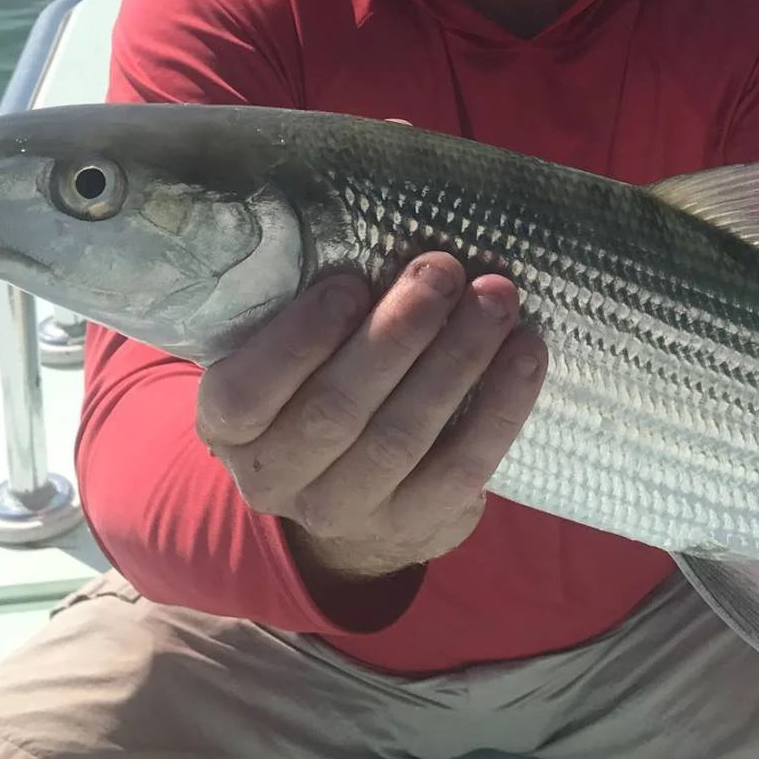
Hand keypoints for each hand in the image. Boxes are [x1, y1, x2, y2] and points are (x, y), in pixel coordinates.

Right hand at [194, 252, 545, 588]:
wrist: (352, 491)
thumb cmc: (319, 384)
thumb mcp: (290, 352)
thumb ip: (314, 309)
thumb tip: (383, 232)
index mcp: (232, 426)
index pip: (246, 392)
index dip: (298, 339)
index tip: (349, 283)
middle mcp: (275, 478)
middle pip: (336, 410)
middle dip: (397, 334)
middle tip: (442, 270)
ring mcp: (345, 511)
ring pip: (402, 437)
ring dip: (458, 359)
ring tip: (495, 299)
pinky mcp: (413, 526)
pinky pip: (460, 468)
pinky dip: (499, 407)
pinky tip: (526, 354)